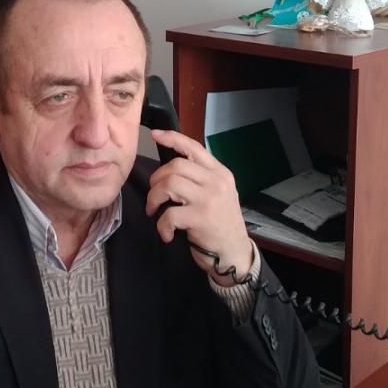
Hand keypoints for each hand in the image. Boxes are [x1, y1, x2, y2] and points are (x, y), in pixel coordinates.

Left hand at [146, 130, 255, 285]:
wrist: (234, 253)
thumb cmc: (221, 223)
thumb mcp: (218, 194)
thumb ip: (201, 178)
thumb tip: (171, 168)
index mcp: (220, 173)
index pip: (194, 147)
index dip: (172, 138)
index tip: (155, 134)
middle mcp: (216, 182)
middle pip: (176, 166)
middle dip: (156, 180)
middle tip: (154, 196)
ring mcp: (209, 199)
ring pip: (169, 184)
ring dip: (154, 199)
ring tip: (154, 211)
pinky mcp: (200, 218)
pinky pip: (168, 214)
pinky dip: (161, 225)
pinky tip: (166, 234)